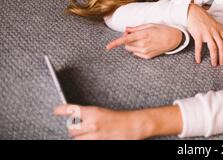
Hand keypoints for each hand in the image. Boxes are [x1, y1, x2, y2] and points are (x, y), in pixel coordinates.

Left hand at [53, 104, 181, 139]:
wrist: (135, 126)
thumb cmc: (121, 118)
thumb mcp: (103, 112)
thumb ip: (89, 115)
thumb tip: (76, 118)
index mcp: (93, 112)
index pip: (72, 110)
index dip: (61, 110)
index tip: (56, 110)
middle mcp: (92, 124)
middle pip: (71, 129)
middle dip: (75, 129)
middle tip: (81, 127)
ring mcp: (95, 136)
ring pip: (77, 140)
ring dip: (81, 137)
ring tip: (91, 134)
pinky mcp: (99, 143)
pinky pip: (86, 144)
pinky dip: (88, 141)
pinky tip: (95, 137)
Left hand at [105, 23, 182, 58]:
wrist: (174, 39)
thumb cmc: (162, 29)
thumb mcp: (149, 25)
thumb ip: (136, 28)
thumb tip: (126, 29)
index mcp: (143, 35)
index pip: (125, 39)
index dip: (115, 43)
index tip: (107, 47)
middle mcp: (143, 44)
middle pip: (126, 44)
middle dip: (126, 39)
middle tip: (133, 33)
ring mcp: (145, 52)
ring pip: (130, 49)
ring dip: (131, 44)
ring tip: (140, 39)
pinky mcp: (148, 56)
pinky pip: (136, 54)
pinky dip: (137, 49)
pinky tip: (145, 44)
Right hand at [187, 4, 222, 66]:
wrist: (194, 12)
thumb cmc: (204, 18)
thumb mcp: (215, 24)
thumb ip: (219, 32)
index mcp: (219, 29)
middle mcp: (214, 32)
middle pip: (221, 46)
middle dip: (222, 56)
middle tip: (222, 64)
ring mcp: (206, 33)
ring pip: (213, 48)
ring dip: (214, 57)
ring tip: (214, 64)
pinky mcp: (198, 35)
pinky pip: (199, 47)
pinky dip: (198, 54)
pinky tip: (198, 60)